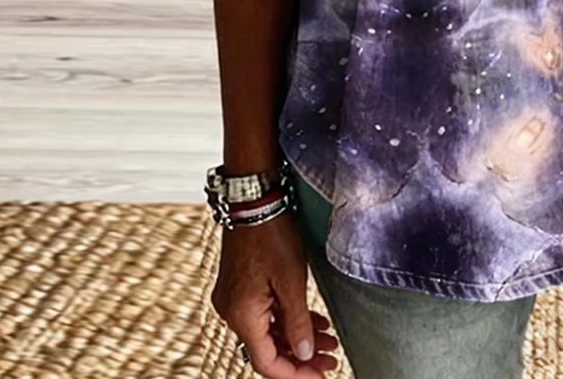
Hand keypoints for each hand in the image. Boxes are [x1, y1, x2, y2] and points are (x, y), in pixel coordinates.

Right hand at [210, 212, 340, 377]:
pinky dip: (287, 320)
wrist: (253, 201)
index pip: (267, 362)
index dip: (295, 373)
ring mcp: (234, 300)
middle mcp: (232, 313)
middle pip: (268, 349)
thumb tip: (305, 354)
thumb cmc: (271, 235)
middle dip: (301, 356)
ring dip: (297, 337)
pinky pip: (264, 314)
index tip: (320, 374)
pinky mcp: (240, 287)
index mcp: (241, 316)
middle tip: (331, 359)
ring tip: (328, 340)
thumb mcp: (291, 281)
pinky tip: (312, 321)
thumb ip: (298, 322)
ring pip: (268, 332)